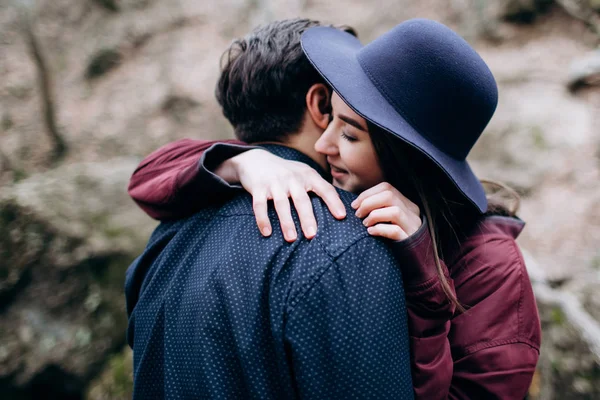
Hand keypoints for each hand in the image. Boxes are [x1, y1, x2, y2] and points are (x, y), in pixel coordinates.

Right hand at [229, 149, 345, 241]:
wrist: (256, 160)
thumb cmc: (286, 173)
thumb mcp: (303, 174)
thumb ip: (318, 187)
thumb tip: (339, 210)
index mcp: (307, 175)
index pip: (324, 188)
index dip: (333, 202)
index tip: (341, 217)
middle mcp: (292, 178)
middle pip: (301, 199)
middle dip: (307, 218)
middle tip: (312, 235)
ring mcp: (274, 182)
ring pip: (281, 204)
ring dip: (286, 222)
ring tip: (291, 239)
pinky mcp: (258, 187)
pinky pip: (259, 205)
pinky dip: (263, 219)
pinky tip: (267, 233)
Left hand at [351, 182, 420, 240]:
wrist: (414, 261)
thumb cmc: (395, 239)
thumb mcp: (389, 220)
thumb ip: (379, 209)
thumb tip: (356, 204)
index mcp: (406, 204)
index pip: (387, 188)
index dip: (367, 194)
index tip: (354, 205)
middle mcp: (412, 212)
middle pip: (389, 195)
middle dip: (368, 203)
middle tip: (357, 214)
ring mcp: (413, 226)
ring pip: (394, 211)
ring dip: (374, 215)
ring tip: (364, 224)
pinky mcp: (410, 241)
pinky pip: (395, 231)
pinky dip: (380, 229)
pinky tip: (371, 232)